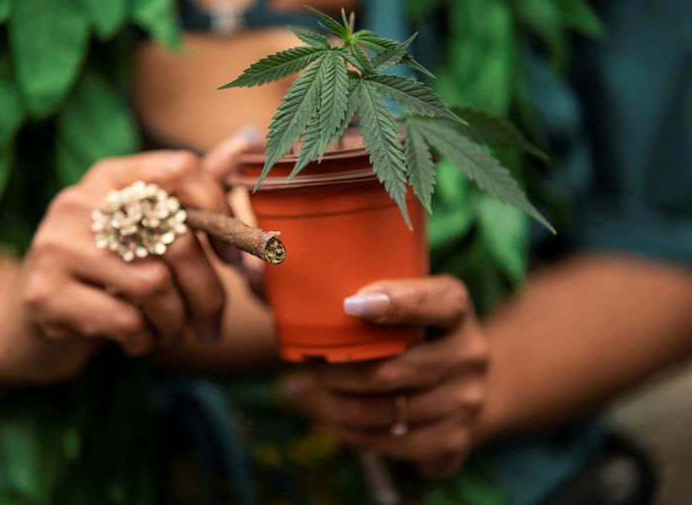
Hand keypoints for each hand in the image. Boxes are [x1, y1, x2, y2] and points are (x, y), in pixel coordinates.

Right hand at [0, 151, 232, 383]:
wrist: (28, 319)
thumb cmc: (107, 269)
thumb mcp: (147, 224)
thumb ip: (195, 186)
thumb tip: (251, 137)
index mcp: (112, 176)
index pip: (183, 169)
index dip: (222, 216)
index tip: (236, 260)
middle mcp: (80, 201)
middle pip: (178, 241)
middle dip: (208, 295)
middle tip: (212, 325)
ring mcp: (56, 245)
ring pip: (156, 285)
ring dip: (175, 322)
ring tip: (168, 331)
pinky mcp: (44, 294)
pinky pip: (126, 320)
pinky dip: (144, 340)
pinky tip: (136, 339)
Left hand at [282, 276, 487, 479]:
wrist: (447, 383)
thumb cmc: (395, 331)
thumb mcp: (373, 304)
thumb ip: (315, 288)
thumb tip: (252, 275)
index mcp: (455, 307)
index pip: (441, 301)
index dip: (401, 302)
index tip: (352, 304)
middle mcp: (470, 353)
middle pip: (394, 370)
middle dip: (337, 371)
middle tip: (306, 362)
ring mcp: (465, 402)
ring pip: (384, 414)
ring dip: (331, 405)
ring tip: (298, 390)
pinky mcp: (453, 442)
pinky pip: (388, 446)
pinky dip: (346, 433)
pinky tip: (322, 417)